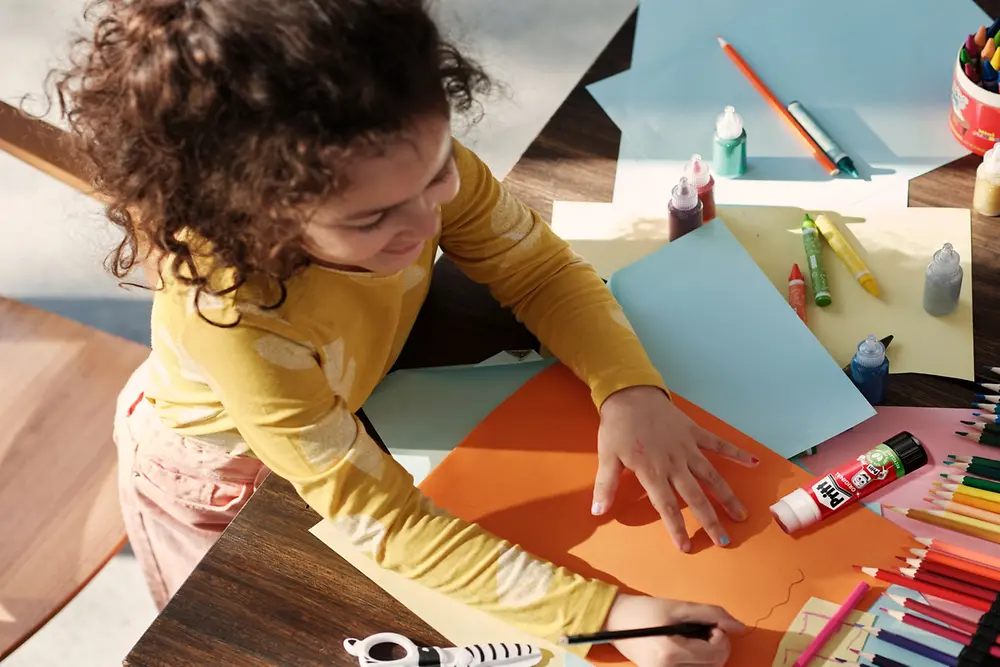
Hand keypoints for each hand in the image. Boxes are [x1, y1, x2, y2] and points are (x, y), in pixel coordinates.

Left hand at [593, 386, 758, 550]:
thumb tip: (597, 511)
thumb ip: (605, 485)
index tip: (686, 547)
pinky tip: (753, 462)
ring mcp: (687, 447)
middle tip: (725, 541)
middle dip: (710, 520)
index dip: (676, 528)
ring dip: (727, 495)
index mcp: (652, 472)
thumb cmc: (617, 428)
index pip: (666, 506)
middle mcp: (674, 463)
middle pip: (695, 497)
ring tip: (741, 514)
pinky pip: (718, 443)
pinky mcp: (694, 432)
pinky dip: (735, 452)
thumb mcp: (606, 456)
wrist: (630, 394)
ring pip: (711, 475)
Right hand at [603, 593, 743, 666]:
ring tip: (694, 637)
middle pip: (714, 666)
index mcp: (671, 654)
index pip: (716, 654)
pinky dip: (698, 660)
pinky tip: (688, 647)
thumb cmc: (643, 610)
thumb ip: (711, 614)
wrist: (614, 620)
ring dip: (709, 655)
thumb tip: (739, 626)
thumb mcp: (678, 607)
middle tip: (704, 630)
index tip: (711, 625)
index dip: (722, 637)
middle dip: (717, 647)